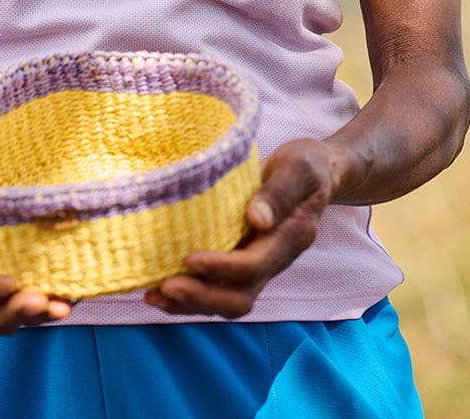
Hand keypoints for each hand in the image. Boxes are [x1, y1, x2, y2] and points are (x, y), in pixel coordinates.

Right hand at [0, 184, 73, 334]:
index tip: (8, 283)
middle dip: (20, 312)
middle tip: (43, 302)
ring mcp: (2, 284)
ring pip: (24, 311)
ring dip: (45, 310)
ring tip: (66, 304)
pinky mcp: (24, 272)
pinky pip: (43, 289)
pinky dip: (61, 290)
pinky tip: (80, 284)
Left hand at [144, 139, 339, 317]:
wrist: (317, 174)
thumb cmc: (306, 165)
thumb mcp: (297, 168)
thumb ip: (277, 192)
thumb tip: (257, 219)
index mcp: (291, 237)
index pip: (254, 265)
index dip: (221, 268)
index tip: (188, 258)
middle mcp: (275, 260)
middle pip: (240, 297)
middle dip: (201, 297)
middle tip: (163, 287)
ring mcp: (260, 265)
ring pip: (227, 301)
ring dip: (190, 303)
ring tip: (153, 295)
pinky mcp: (244, 261)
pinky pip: (218, 289)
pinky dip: (190, 293)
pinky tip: (160, 288)